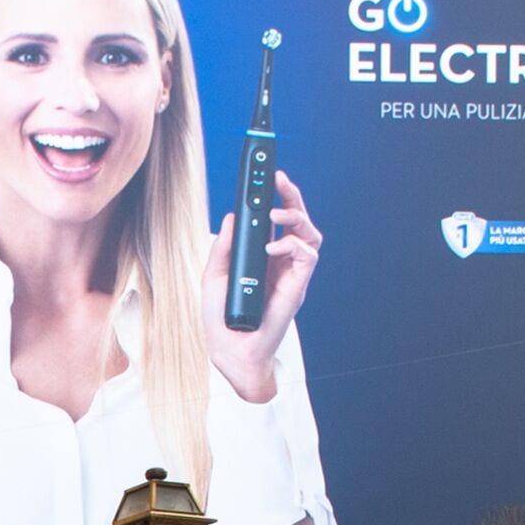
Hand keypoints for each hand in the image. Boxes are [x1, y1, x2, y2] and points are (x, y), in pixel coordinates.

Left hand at [201, 170, 323, 404]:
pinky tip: (271, 249)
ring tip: (275, 213)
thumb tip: (233, 216)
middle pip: (297, 219)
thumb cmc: (221, 317)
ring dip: (295, 216)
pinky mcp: (297, 286)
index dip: (275, 195)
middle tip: (279, 178)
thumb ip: (224, 247)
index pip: (275, 219)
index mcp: (262, 255)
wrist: (229, 350)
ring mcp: (291, 273)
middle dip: (291, 195)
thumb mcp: (214, 275)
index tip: (267, 174)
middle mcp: (281, 261)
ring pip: (310, 233)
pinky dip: (290, 245)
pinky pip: (307, 255)